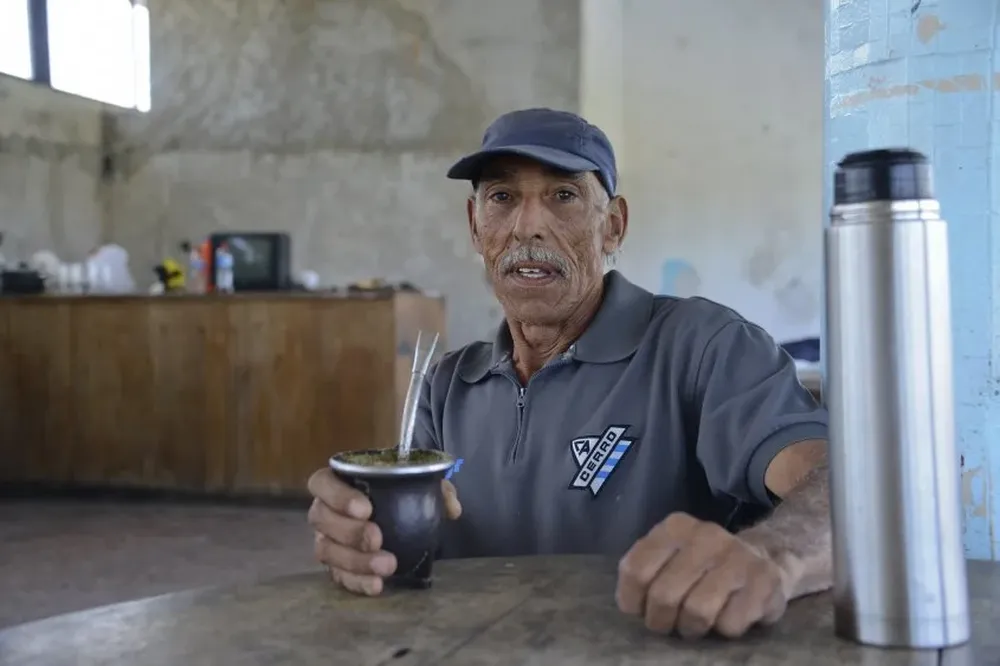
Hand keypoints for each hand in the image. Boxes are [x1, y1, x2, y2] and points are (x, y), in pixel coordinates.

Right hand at [306, 468, 461, 595]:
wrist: (399, 516)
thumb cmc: (400, 492)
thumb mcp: (421, 483)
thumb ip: (437, 489)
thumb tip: (452, 508)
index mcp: (338, 482)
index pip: (322, 483)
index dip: (338, 496)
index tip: (366, 508)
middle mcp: (325, 510)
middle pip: (321, 519)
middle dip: (350, 532)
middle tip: (377, 539)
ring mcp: (327, 539)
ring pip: (326, 551)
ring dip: (356, 561)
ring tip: (387, 565)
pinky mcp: (335, 565)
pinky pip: (338, 576)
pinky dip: (357, 582)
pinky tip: (378, 585)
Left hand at [616, 512, 791, 638]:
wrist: (766, 556)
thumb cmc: (705, 564)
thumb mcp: (671, 555)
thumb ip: (647, 570)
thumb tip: (630, 605)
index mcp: (675, 527)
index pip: (635, 569)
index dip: (632, 600)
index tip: (639, 610)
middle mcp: (706, 535)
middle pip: (664, 595)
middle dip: (660, 620)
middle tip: (667, 624)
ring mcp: (737, 557)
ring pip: (697, 612)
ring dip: (691, 628)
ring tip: (694, 624)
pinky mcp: (764, 581)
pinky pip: (730, 623)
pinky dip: (723, 630)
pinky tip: (726, 617)